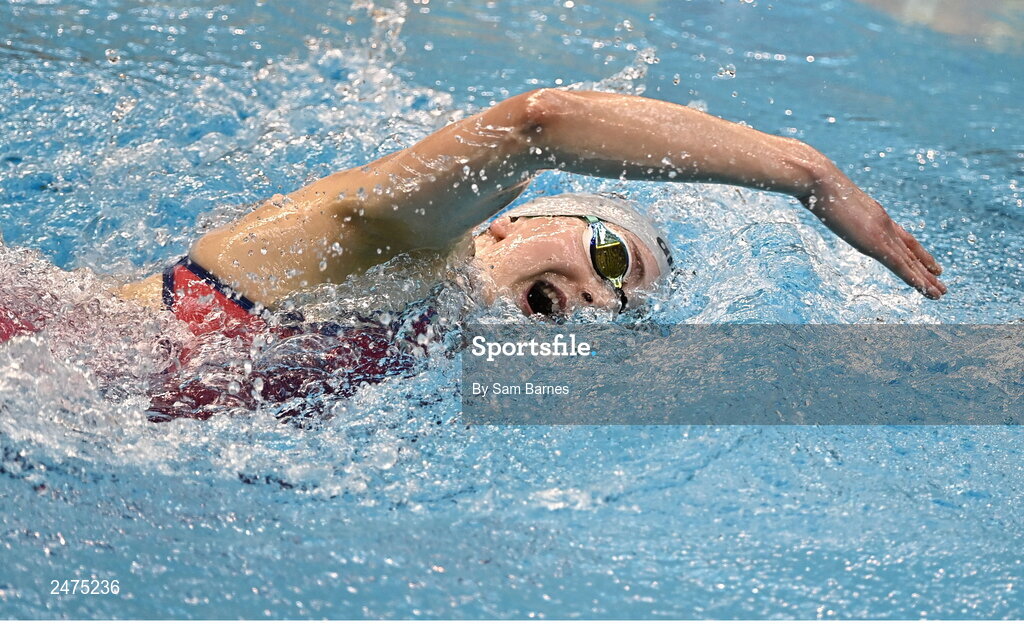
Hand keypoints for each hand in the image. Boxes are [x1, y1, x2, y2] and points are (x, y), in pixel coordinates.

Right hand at [801, 173, 945, 298]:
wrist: (821, 181)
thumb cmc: (819, 187)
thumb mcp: (831, 200)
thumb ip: (835, 207)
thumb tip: (822, 205)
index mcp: (876, 214)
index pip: (902, 236)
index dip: (916, 251)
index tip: (928, 262)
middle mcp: (884, 224)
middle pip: (910, 251)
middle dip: (925, 268)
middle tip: (941, 283)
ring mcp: (881, 233)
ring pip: (909, 262)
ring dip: (925, 280)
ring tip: (940, 293)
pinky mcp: (875, 243)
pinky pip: (900, 266)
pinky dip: (914, 279)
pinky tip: (925, 289)